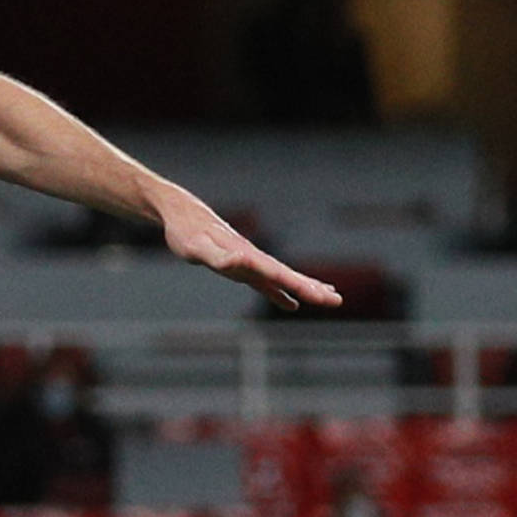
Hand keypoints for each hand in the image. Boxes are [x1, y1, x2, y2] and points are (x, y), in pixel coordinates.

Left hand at [160, 195, 341, 310]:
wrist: (180, 212)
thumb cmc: (185, 232)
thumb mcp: (198, 248)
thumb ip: (220, 256)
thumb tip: (243, 261)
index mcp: (247, 256)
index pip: (279, 275)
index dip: (301, 286)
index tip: (324, 296)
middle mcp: (252, 259)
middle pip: (286, 276)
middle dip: (311, 288)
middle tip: (337, 301)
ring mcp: (247, 262)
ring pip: (281, 278)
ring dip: (303, 288)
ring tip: (329, 297)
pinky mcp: (238, 266)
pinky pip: (264, 282)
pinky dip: (279, 293)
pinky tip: (291, 304)